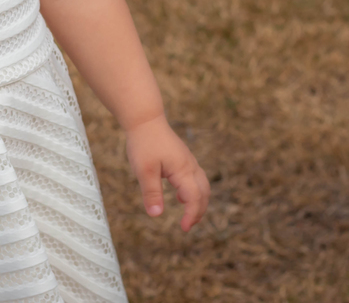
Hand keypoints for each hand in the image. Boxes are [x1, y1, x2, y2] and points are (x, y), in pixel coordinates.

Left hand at [124, 114, 209, 231]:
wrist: (145, 119)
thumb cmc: (143, 143)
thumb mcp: (144, 170)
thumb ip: (151, 193)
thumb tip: (156, 215)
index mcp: (183, 170)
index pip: (194, 198)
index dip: (192, 215)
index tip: (184, 229)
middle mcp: (190, 166)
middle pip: (204, 193)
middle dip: (199, 211)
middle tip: (188, 226)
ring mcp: (188, 161)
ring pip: (202, 185)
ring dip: (198, 202)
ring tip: (187, 216)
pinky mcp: (183, 158)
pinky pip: (195, 178)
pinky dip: (193, 191)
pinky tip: (180, 196)